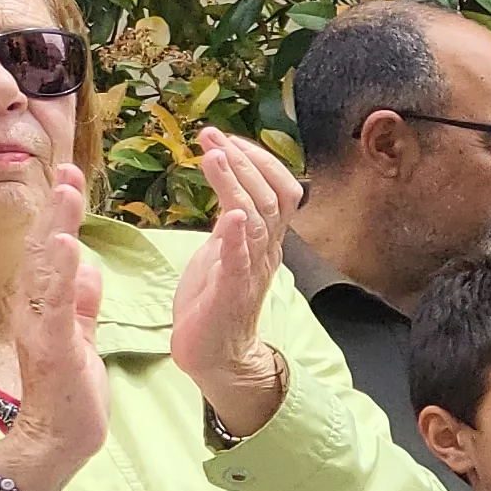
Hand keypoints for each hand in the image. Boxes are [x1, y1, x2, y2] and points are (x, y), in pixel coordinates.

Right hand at [0, 166, 109, 490]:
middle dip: (54, 209)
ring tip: (66, 196)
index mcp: (46, 306)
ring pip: (44, 271)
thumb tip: (87, 268)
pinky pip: (54, 306)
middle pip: (42, 251)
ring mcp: (40, 328)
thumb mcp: (80, 335)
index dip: (59, 214)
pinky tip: (68, 249)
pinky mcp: (52, 348)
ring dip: (55, 230)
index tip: (70, 178)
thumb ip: (81, 302)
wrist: (62, 436)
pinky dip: (60, 275)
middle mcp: (35, 310)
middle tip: (67, 171)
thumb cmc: (71, 388)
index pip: (52, 252)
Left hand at [167, 131, 298, 438]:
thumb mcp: (225, 250)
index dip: (258, 160)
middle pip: (272, 197)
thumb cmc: (215, 300)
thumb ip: (233, 221)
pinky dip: (236, 236)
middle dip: (243, 161)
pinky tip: (229, 214)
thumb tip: (229, 185)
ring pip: (255, 218)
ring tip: (212, 154)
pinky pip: (240, 261)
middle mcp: (265, 250)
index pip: (279, 189)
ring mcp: (250, 270)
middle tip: (211, 135)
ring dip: (235, 183)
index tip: (226, 139)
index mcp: (262, 239)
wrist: (216, 354)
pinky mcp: (230, 293)